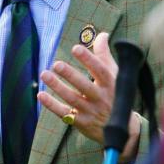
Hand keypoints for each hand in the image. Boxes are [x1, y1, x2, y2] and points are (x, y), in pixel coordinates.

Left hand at [38, 32, 140, 161]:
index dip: (88, 59)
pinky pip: (65, 113)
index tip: (76, 48)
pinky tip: (41, 95)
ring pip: (72, 99)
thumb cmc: (114, 94)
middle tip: (56, 64)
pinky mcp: (82, 122)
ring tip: (44, 74)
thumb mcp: (114, 75)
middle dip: (70, 75)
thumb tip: (101, 34)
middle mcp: (101, 97)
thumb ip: (105, 55)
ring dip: (57, 87)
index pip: (100, 70)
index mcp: (110, 83)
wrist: (123, 129)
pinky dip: (52, 105)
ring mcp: (91, 111)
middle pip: (85, 86)